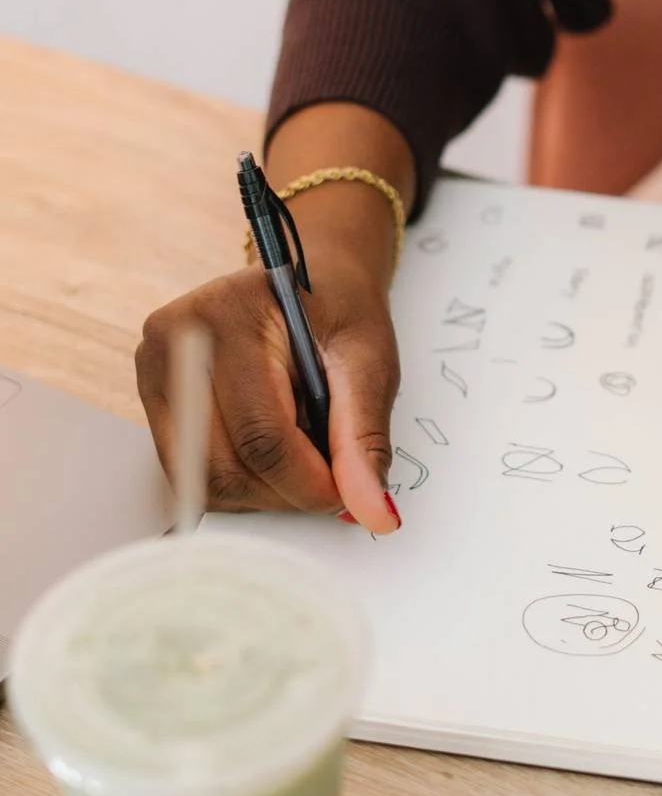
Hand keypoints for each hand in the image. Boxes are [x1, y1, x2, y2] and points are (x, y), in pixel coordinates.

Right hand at [137, 100, 417, 534]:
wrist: (308, 283)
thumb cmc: (337, 311)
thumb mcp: (369, 359)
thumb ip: (364, 436)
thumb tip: (372, 511)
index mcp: (228, 313)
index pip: (261, 432)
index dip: (306, 481)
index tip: (342, 493)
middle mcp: (176, 339)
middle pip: (225, 465)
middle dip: (285, 491)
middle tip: (328, 477)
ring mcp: (156, 370)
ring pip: (204, 480)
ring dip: (262, 490)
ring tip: (300, 449)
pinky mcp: (155, 399)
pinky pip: (192, 474)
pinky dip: (239, 480)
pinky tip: (270, 448)